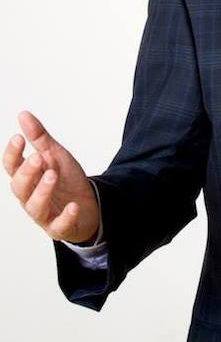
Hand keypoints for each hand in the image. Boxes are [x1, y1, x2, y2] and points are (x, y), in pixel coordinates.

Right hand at [4, 110, 99, 243]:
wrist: (89, 203)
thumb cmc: (66, 180)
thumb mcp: (55, 155)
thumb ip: (39, 137)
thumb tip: (23, 114)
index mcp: (28, 178)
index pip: (12, 167)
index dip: (12, 154)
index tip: (18, 138)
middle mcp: (30, 197)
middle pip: (20, 187)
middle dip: (27, 173)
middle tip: (38, 158)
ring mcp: (44, 213)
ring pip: (35, 206)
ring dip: (42, 191)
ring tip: (52, 175)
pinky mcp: (59, 227)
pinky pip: (59, 225)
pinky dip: (66, 216)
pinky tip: (73, 206)